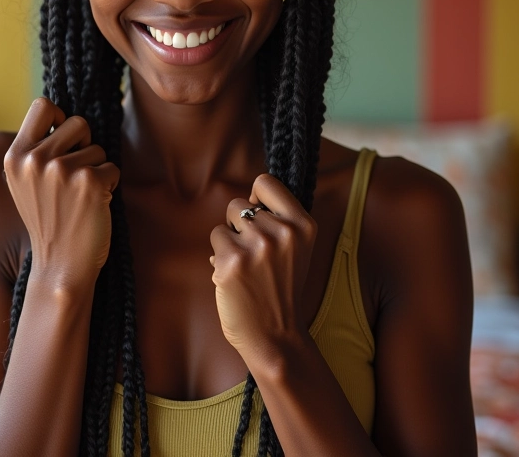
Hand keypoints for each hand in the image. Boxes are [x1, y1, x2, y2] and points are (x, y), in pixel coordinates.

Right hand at [3, 97, 119, 290]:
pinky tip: (93, 204)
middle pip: (78, 122)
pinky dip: (109, 183)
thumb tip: (61, 115)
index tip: (63, 138)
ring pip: (97, 147)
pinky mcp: (89, 182)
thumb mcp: (25, 182)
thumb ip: (36, 150)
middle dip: (84, 144)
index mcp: (15, 157)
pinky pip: (112, 166)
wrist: (60, 266)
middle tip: (74, 176)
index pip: (42, 105)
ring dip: (96, 168)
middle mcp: (35, 160)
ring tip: (80, 196)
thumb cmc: (49, 221)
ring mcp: (61, 170)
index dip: (59, 117)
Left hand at [209, 174, 316, 363]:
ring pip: (225, 221)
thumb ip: (279, 220)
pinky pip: (215, 238)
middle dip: (241, 225)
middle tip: (255, 255)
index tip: (259, 216)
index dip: (257, 198)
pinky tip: (234, 277)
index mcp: (303, 225)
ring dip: (229, 239)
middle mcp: (282, 231)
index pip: (266, 183)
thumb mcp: (297, 249)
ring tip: (245, 265)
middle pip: (240, 204)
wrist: (276, 337)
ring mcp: (257, 246)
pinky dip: (218, 256)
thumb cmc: (281, 289)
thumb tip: (247, 199)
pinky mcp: (232, 261)